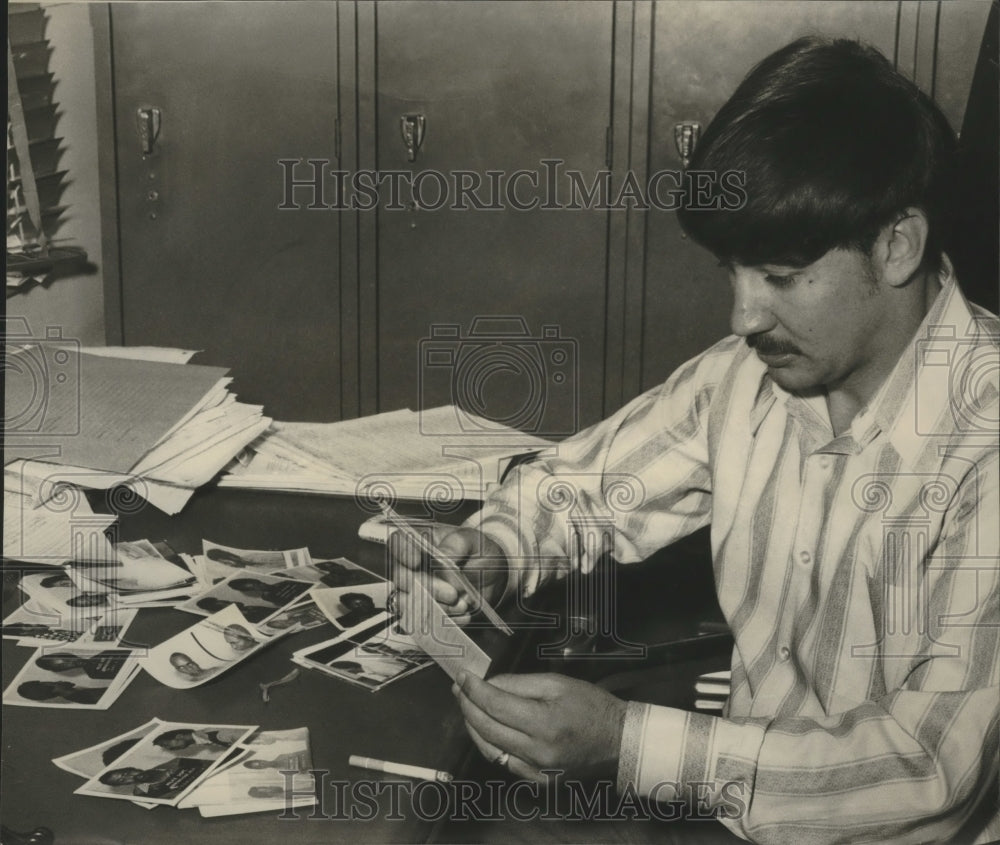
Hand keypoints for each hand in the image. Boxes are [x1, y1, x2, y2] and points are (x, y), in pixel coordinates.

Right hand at [388, 526, 507, 626]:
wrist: (494, 575)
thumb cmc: (478, 551)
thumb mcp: (472, 540)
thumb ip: (457, 543)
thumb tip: (443, 555)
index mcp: (421, 541)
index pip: (398, 542)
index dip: (402, 553)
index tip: (416, 562)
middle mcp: (413, 566)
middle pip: (401, 578)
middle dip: (427, 587)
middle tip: (452, 593)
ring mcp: (418, 590)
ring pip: (409, 603)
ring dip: (435, 607)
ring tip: (462, 604)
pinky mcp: (427, 609)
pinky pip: (424, 620)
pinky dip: (445, 620)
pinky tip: (463, 614)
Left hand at [453, 671, 626, 782]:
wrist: (619, 741)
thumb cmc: (591, 706)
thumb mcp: (557, 683)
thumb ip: (519, 684)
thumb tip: (489, 685)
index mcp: (545, 723)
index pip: (495, 705)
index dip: (473, 690)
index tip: (462, 677)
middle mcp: (538, 752)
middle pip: (487, 728)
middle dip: (467, 706)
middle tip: (459, 689)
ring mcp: (537, 771)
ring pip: (490, 750)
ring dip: (473, 727)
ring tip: (467, 707)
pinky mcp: (539, 781)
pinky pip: (504, 763)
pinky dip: (491, 745)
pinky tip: (486, 730)